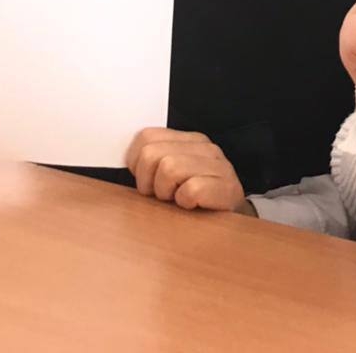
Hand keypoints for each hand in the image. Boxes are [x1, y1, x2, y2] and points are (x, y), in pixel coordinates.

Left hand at [125, 128, 246, 210]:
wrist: (230, 220)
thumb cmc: (194, 200)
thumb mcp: (171, 176)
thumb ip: (152, 163)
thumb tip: (125, 163)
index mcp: (188, 140)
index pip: (146, 137)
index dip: (137, 164)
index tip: (147, 180)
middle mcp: (205, 147)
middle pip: (152, 154)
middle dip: (149, 181)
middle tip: (162, 195)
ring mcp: (219, 165)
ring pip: (169, 168)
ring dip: (166, 192)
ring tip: (177, 199)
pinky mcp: (228, 187)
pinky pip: (191, 190)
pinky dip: (185, 203)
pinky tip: (192, 206)